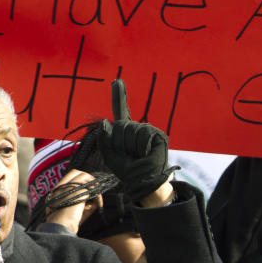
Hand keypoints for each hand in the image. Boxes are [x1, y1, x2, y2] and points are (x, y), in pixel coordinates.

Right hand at [44, 168, 101, 232]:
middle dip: (88, 178)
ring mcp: (69, 187)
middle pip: (76, 172)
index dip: (79, 180)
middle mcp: (61, 187)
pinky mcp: (77, 191)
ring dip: (93, 186)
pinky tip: (99, 204)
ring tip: (98, 197)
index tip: (87, 188)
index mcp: (55, 192)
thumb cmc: (64, 225)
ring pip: (85, 176)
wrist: (59, 228)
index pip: (68, 177)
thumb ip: (79, 203)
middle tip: (95, 189)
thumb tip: (95, 198)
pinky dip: (98, 195)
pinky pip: (92, 188)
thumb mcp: (69, 212)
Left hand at [99, 79, 172, 202]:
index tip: (116, 81)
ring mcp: (147, 130)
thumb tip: (106, 122)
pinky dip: (141, 147)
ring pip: (131, 130)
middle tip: (127, 156)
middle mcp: (136, 127)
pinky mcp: (157, 134)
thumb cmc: (126, 170)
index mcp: (125, 131)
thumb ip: (104, 139)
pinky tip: (146, 154)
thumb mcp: (109, 155)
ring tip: (137, 156)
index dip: (119, 95)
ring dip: (130, 147)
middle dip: (119, 143)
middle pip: (120, 125)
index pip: (121, 110)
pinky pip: (142, 134)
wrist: (142, 181)